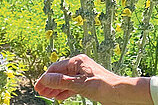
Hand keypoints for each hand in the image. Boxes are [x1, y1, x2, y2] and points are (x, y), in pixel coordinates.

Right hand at [34, 54, 152, 104]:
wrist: (119, 92)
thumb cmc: (101, 85)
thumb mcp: (77, 84)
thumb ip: (60, 81)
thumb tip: (45, 79)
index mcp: (77, 61)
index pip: (56, 68)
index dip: (45, 78)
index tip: (38, 88)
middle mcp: (80, 65)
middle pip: (60, 73)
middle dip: (50, 84)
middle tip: (41, 93)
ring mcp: (83, 73)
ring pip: (65, 80)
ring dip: (56, 88)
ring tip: (48, 96)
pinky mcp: (87, 82)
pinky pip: (72, 85)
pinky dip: (65, 91)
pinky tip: (59, 97)